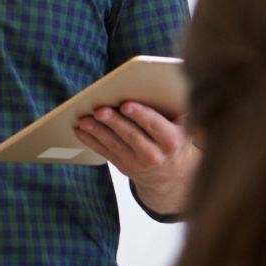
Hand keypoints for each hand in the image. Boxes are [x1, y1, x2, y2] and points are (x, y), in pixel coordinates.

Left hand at [74, 101, 199, 215]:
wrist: (170, 175)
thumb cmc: (174, 140)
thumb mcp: (184, 129)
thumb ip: (180, 113)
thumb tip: (171, 91)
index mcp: (172, 140)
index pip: (154, 125)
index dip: (139, 114)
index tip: (125, 105)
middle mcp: (155, 154)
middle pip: (131, 135)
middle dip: (114, 121)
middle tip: (99, 110)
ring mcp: (137, 163)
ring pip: (114, 144)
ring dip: (97, 131)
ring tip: (85, 119)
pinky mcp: (123, 166)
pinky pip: (105, 152)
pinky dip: (91, 141)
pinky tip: (81, 131)